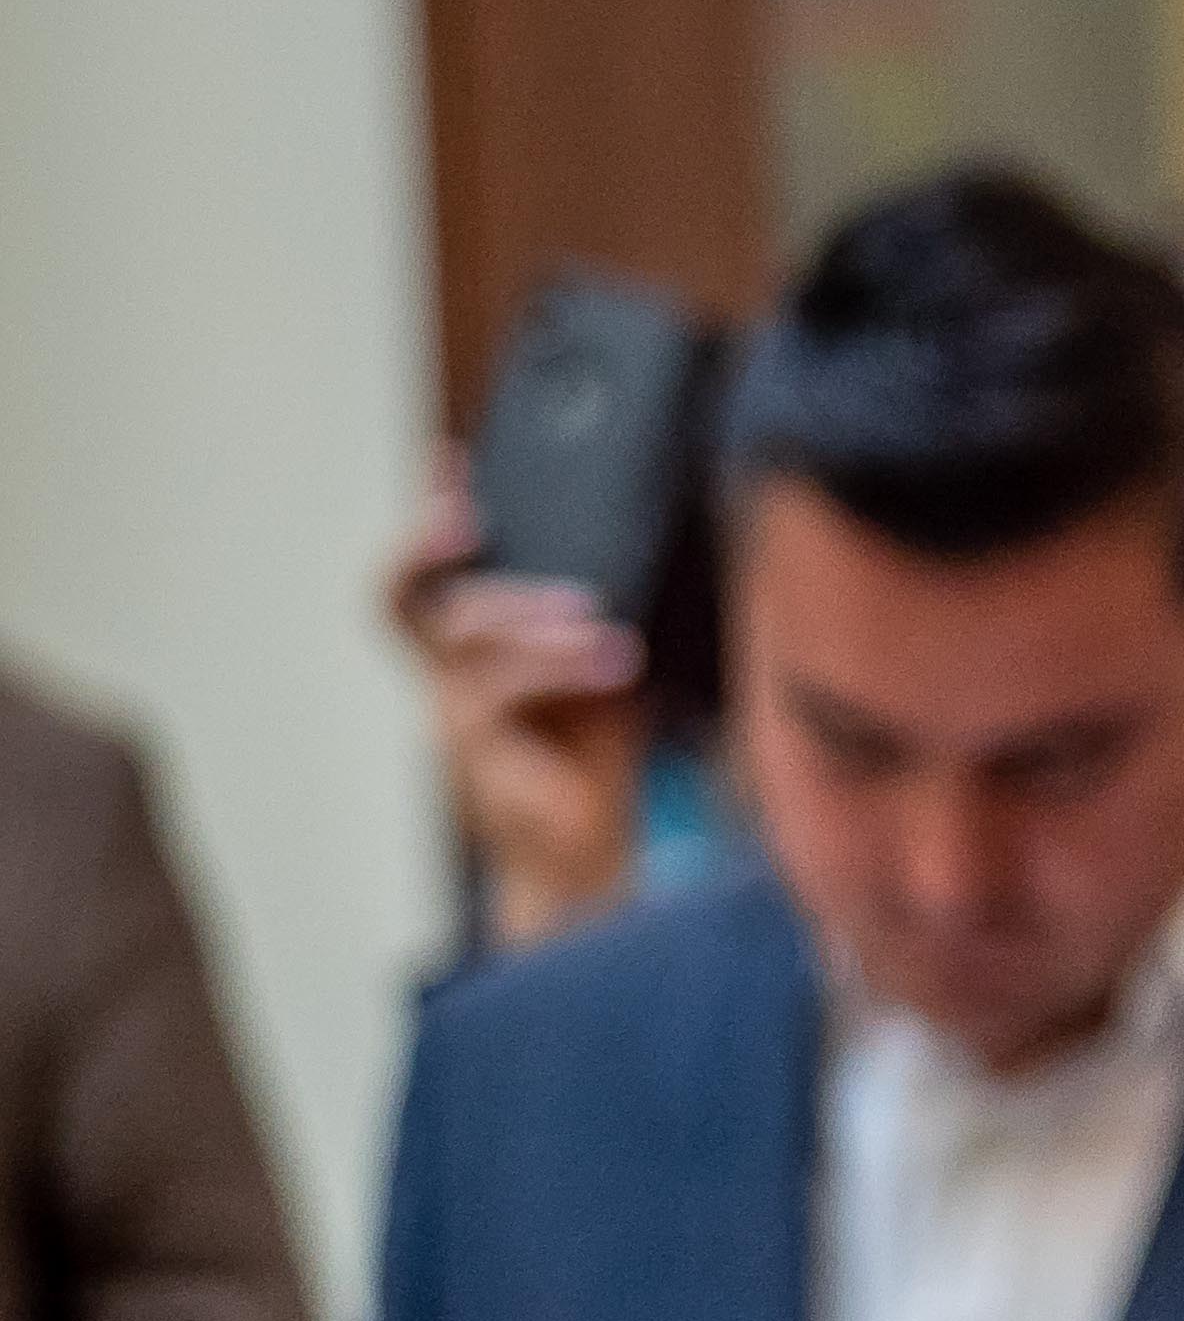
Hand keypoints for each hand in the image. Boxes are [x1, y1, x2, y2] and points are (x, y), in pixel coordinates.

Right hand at [388, 464, 649, 947]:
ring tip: (602, 625)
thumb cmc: (593, 763)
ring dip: (534, 619)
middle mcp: (444, 683)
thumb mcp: (601, 675)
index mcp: (467, 658)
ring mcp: (451, 720)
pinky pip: (497, 691)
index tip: (449, 460)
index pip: (427, 580)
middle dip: (432, 546)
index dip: (426, 521)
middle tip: (476, 517)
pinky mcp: (476, 756)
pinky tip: (615, 663)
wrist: (589, 860)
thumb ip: (595, 623)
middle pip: (405, 600)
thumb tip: (640, 557)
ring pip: (463, 639)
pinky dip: (560, 667)